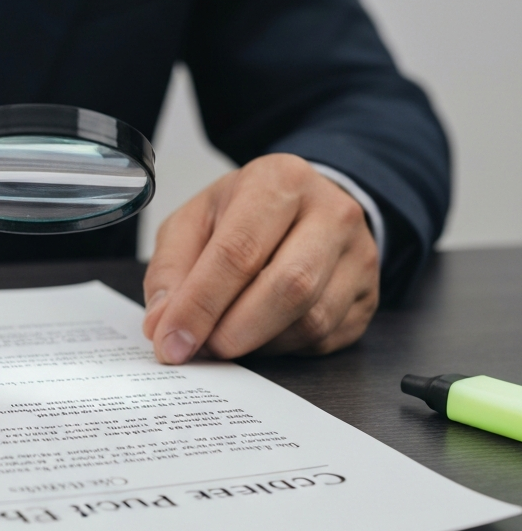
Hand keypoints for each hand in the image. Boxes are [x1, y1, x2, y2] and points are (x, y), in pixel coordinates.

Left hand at [142, 154, 379, 361]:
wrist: (304, 209)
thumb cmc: (241, 215)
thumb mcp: (193, 223)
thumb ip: (170, 271)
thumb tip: (162, 324)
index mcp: (279, 180)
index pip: (238, 250)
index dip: (201, 304)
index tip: (171, 341)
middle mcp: (331, 213)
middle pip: (287, 287)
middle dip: (232, 331)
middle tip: (198, 349)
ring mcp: (358, 256)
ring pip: (310, 320)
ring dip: (256, 344)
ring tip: (223, 338)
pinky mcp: (367, 297)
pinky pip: (323, 339)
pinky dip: (280, 349)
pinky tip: (258, 334)